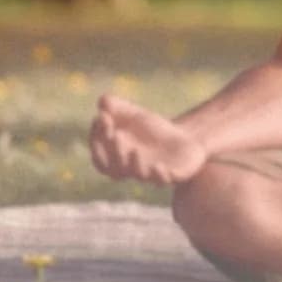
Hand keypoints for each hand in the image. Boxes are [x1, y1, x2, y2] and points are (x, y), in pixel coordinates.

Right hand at [89, 94, 206, 184]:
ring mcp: (152, 173)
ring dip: (135, 165)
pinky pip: (164, 180)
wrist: (184, 140)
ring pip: (139, 175)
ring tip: (135, 151)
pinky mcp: (173, 175)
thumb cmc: (152, 130)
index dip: (97, 140)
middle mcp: (132, 169)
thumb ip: (118, 108)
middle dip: (114, 152)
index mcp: (118, 157)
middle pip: (115, 169)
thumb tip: (103, 101)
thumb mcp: (135, 115)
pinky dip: (160, 175)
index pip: (99, 155)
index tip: (102, 118)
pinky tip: (158, 166)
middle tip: (116, 134)